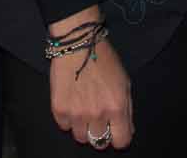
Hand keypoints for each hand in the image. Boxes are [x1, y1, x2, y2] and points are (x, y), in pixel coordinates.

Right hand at [48, 27, 132, 149]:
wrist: (78, 44)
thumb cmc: (105, 60)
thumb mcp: (125, 82)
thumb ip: (127, 109)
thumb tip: (127, 131)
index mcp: (116, 107)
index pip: (120, 141)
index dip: (119, 137)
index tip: (115, 131)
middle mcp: (97, 115)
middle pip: (98, 141)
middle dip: (100, 131)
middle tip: (97, 116)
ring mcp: (76, 114)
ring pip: (80, 137)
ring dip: (83, 126)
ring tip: (83, 109)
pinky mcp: (59, 109)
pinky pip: (65, 126)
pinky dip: (68, 118)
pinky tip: (72, 102)